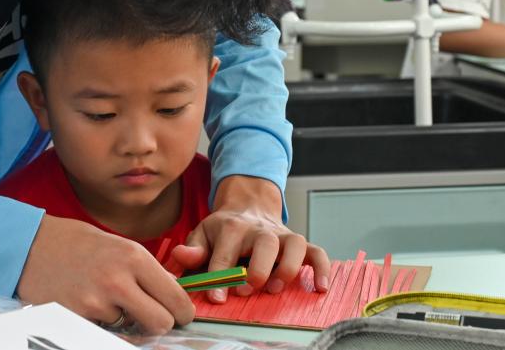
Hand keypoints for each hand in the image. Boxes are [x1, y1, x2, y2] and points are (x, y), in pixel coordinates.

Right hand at [17, 215, 193, 333]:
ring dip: (123, 321)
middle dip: (157, 323)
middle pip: (161, 323)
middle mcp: (120, 279)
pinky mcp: (79, 317)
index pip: (176, 299)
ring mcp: (98, 301)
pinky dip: (100, 322)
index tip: (179, 315)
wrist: (29, 244)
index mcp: (134, 256)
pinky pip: (104, 330)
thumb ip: (145, 270)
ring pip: (131, 329)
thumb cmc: (75, 243)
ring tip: (103, 298)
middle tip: (147, 316)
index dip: (181, 312)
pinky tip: (87, 302)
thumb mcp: (118, 245)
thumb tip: (173, 292)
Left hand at [170, 176, 329, 302]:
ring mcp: (282, 235)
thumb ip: (193, 248)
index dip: (220, 275)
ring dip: (288, 267)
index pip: (225, 251)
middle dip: (258, 267)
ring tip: (276, 287)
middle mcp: (260, 229)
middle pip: (265, 242)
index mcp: (232, 226)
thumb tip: (181, 256)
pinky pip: (317, 251)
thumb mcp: (203, 234)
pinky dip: (322, 268)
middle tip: (248, 288)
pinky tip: (320, 288)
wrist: (248, 207)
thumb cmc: (223, 229)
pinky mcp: (298, 243)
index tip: (217, 297)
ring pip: (295, 243)